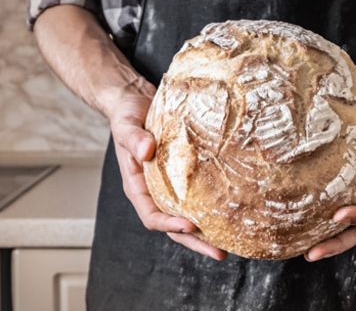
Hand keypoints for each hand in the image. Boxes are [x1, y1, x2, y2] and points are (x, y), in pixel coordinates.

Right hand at [106, 77, 226, 260]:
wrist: (135, 103)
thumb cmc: (127, 116)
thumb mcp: (126, 125)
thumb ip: (134, 138)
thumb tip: (148, 150)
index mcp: (137, 186)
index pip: (151, 215)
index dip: (169, 224)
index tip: (189, 226)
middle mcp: (154, 191)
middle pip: (173, 226)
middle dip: (195, 242)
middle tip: (219, 253)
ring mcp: (170, 186)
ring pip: (188, 216)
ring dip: (206, 232)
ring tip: (229, 244)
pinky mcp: (184, 176)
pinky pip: (198, 196)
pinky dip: (211, 208)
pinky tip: (229, 214)